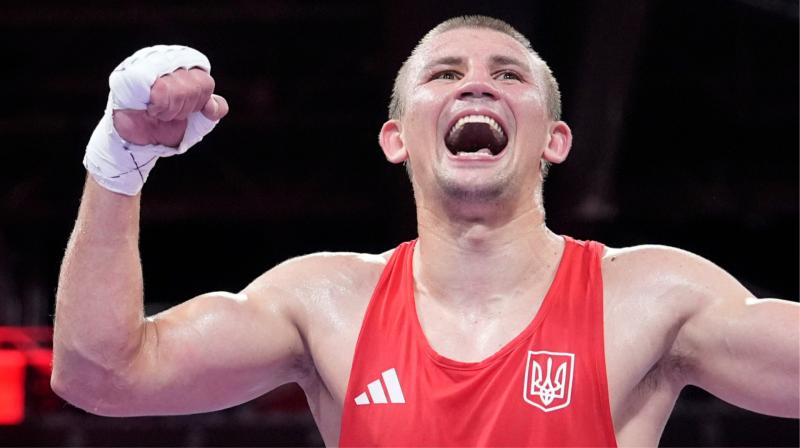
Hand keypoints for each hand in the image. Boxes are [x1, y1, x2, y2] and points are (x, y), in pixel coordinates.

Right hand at [113, 68, 228, 146]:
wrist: (137, 139)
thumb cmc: (165, 124)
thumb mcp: (197, 118)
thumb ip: (213, 109)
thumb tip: (213, 106)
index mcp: (184, 62)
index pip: (205, 82)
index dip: (199, 102)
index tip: (186, 110)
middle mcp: (167, 57)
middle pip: (198, 84)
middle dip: (185, 107)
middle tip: (168, 111)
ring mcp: (147, 61)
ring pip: (180, 88)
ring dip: (171, 109)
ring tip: (157, 111)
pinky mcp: (132, 72)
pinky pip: (162, 90)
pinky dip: (159, 107)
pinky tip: (149, 108)